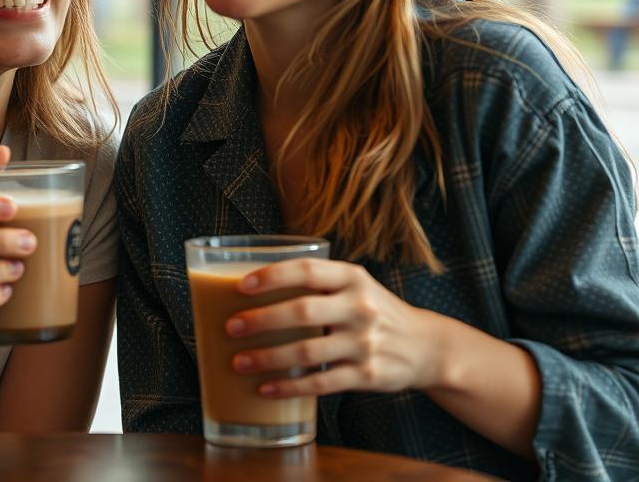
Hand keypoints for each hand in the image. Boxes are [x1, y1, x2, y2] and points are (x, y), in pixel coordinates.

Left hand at [227, 258, 437, 397]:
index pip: (307, 271)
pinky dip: (290, 387)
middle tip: (232, 327)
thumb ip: (318, 283)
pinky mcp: (367, 376)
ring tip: (239, 361)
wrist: (425, 346)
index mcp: (352, 277)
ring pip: (307, 352)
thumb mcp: (355, 285)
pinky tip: (267, 388)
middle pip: (303, 312)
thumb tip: (256, 287)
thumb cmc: (374, 309)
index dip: (272, 276)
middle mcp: (360, 307)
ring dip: (268, 358)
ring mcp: (365, 343)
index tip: (242, 286)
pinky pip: (321, 383)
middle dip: (262, 320)